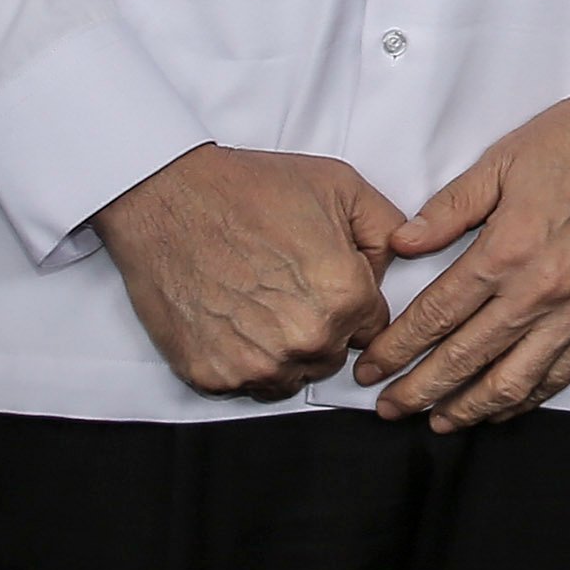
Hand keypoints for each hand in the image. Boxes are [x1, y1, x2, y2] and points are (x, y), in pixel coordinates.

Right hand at [93, 145, 403, 401]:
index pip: (373, 326)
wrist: (169, 197)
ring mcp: (257, 364)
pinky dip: (241, 358)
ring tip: (257, 300)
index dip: (351, 300)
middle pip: (333, 354)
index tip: (324, 280)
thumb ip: (388, 230)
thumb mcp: (341, 186)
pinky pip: (246, 384)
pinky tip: (230, 316)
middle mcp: (306, 340)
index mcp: (345, 297)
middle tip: (286, 285)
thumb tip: (400, 265)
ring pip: (291, 375)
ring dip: (283, 349)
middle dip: (320, 325)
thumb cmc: (252, 187)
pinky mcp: (212, 376)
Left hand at [355, 73, 569, 431]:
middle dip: (419, 389)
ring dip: (469, 408)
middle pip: (466, 359)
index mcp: (507, 250)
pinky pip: (559, 375)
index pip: (437, 315)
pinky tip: (500, 407)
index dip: (397, 348)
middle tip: (388, 408)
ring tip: (438, 422)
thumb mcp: (501, 161)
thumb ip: (448, 209)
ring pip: (513, 382)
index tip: (370, 368)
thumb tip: (401, 245)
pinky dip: (525, 399)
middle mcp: (540, 292)